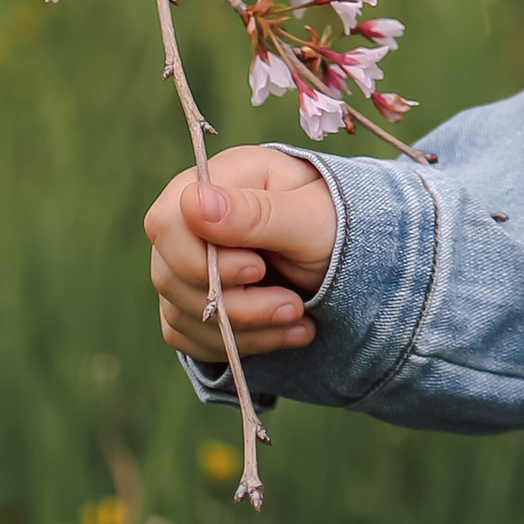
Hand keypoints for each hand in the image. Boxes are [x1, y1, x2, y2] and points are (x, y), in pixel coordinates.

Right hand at [145, 145, 336, 365]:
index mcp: (220, 179)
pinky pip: (189, 336)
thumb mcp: (309, 217)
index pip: (168, 222)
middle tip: (293, 306)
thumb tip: (191, 200)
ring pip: (180, 313)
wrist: (354, 251)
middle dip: (236, 304)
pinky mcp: (192, 299)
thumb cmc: (335, 221)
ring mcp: (187, 262)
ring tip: (298, 320)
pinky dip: (237, 344)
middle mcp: (193, 219)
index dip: (202, 259)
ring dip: (245, 330)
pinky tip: (283, 334)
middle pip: (170, 276)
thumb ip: (257, 213)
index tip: (258, 270)